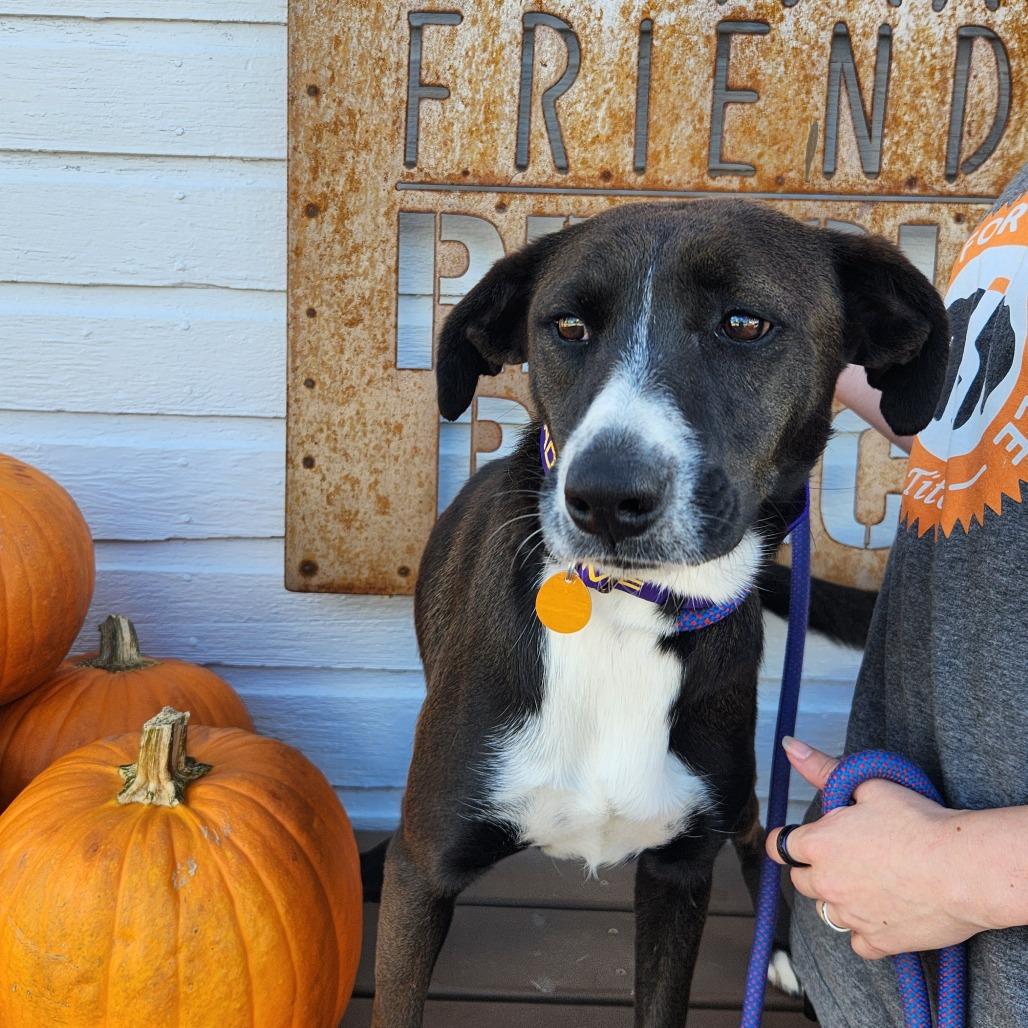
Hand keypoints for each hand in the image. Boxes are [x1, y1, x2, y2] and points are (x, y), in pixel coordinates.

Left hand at [766, 737, 986, 958]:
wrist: (962, 869)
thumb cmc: (918, 824)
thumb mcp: (869, 785)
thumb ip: (823, 770)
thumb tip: (790, 746)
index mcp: (819, 845)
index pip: (781, 847)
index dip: (788, 841)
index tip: (798, 841)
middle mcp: (828, 883)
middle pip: (801, 881)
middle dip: (814, 869)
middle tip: (843, 858)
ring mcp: (851, 916)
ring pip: (827, 912)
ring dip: (838, 899)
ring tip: (866, 883)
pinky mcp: (879, 942)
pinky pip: (858, 943)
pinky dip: (865, 932)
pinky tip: (881, 915)